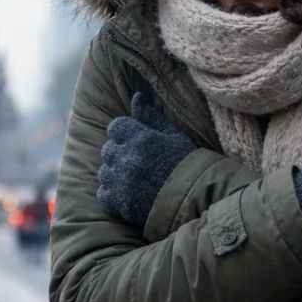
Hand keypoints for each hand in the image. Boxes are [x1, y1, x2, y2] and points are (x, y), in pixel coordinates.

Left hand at [97, 93, 196, 228]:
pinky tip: (128, 193)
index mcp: (141, 138)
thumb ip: (151, 116)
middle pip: (108, 149)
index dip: (124, 133)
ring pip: (104, 172)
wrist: (196, 200)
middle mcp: (128, 159)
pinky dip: (113, 193)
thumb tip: (136, 96)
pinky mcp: (120, 204)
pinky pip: (104, 194)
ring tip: (132, 178)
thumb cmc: (188, 164)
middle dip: (119, 153)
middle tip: (136, 161)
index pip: (115, 127)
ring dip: (115, 173)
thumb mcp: (174, 135)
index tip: (134, 141)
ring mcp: (122, 182)